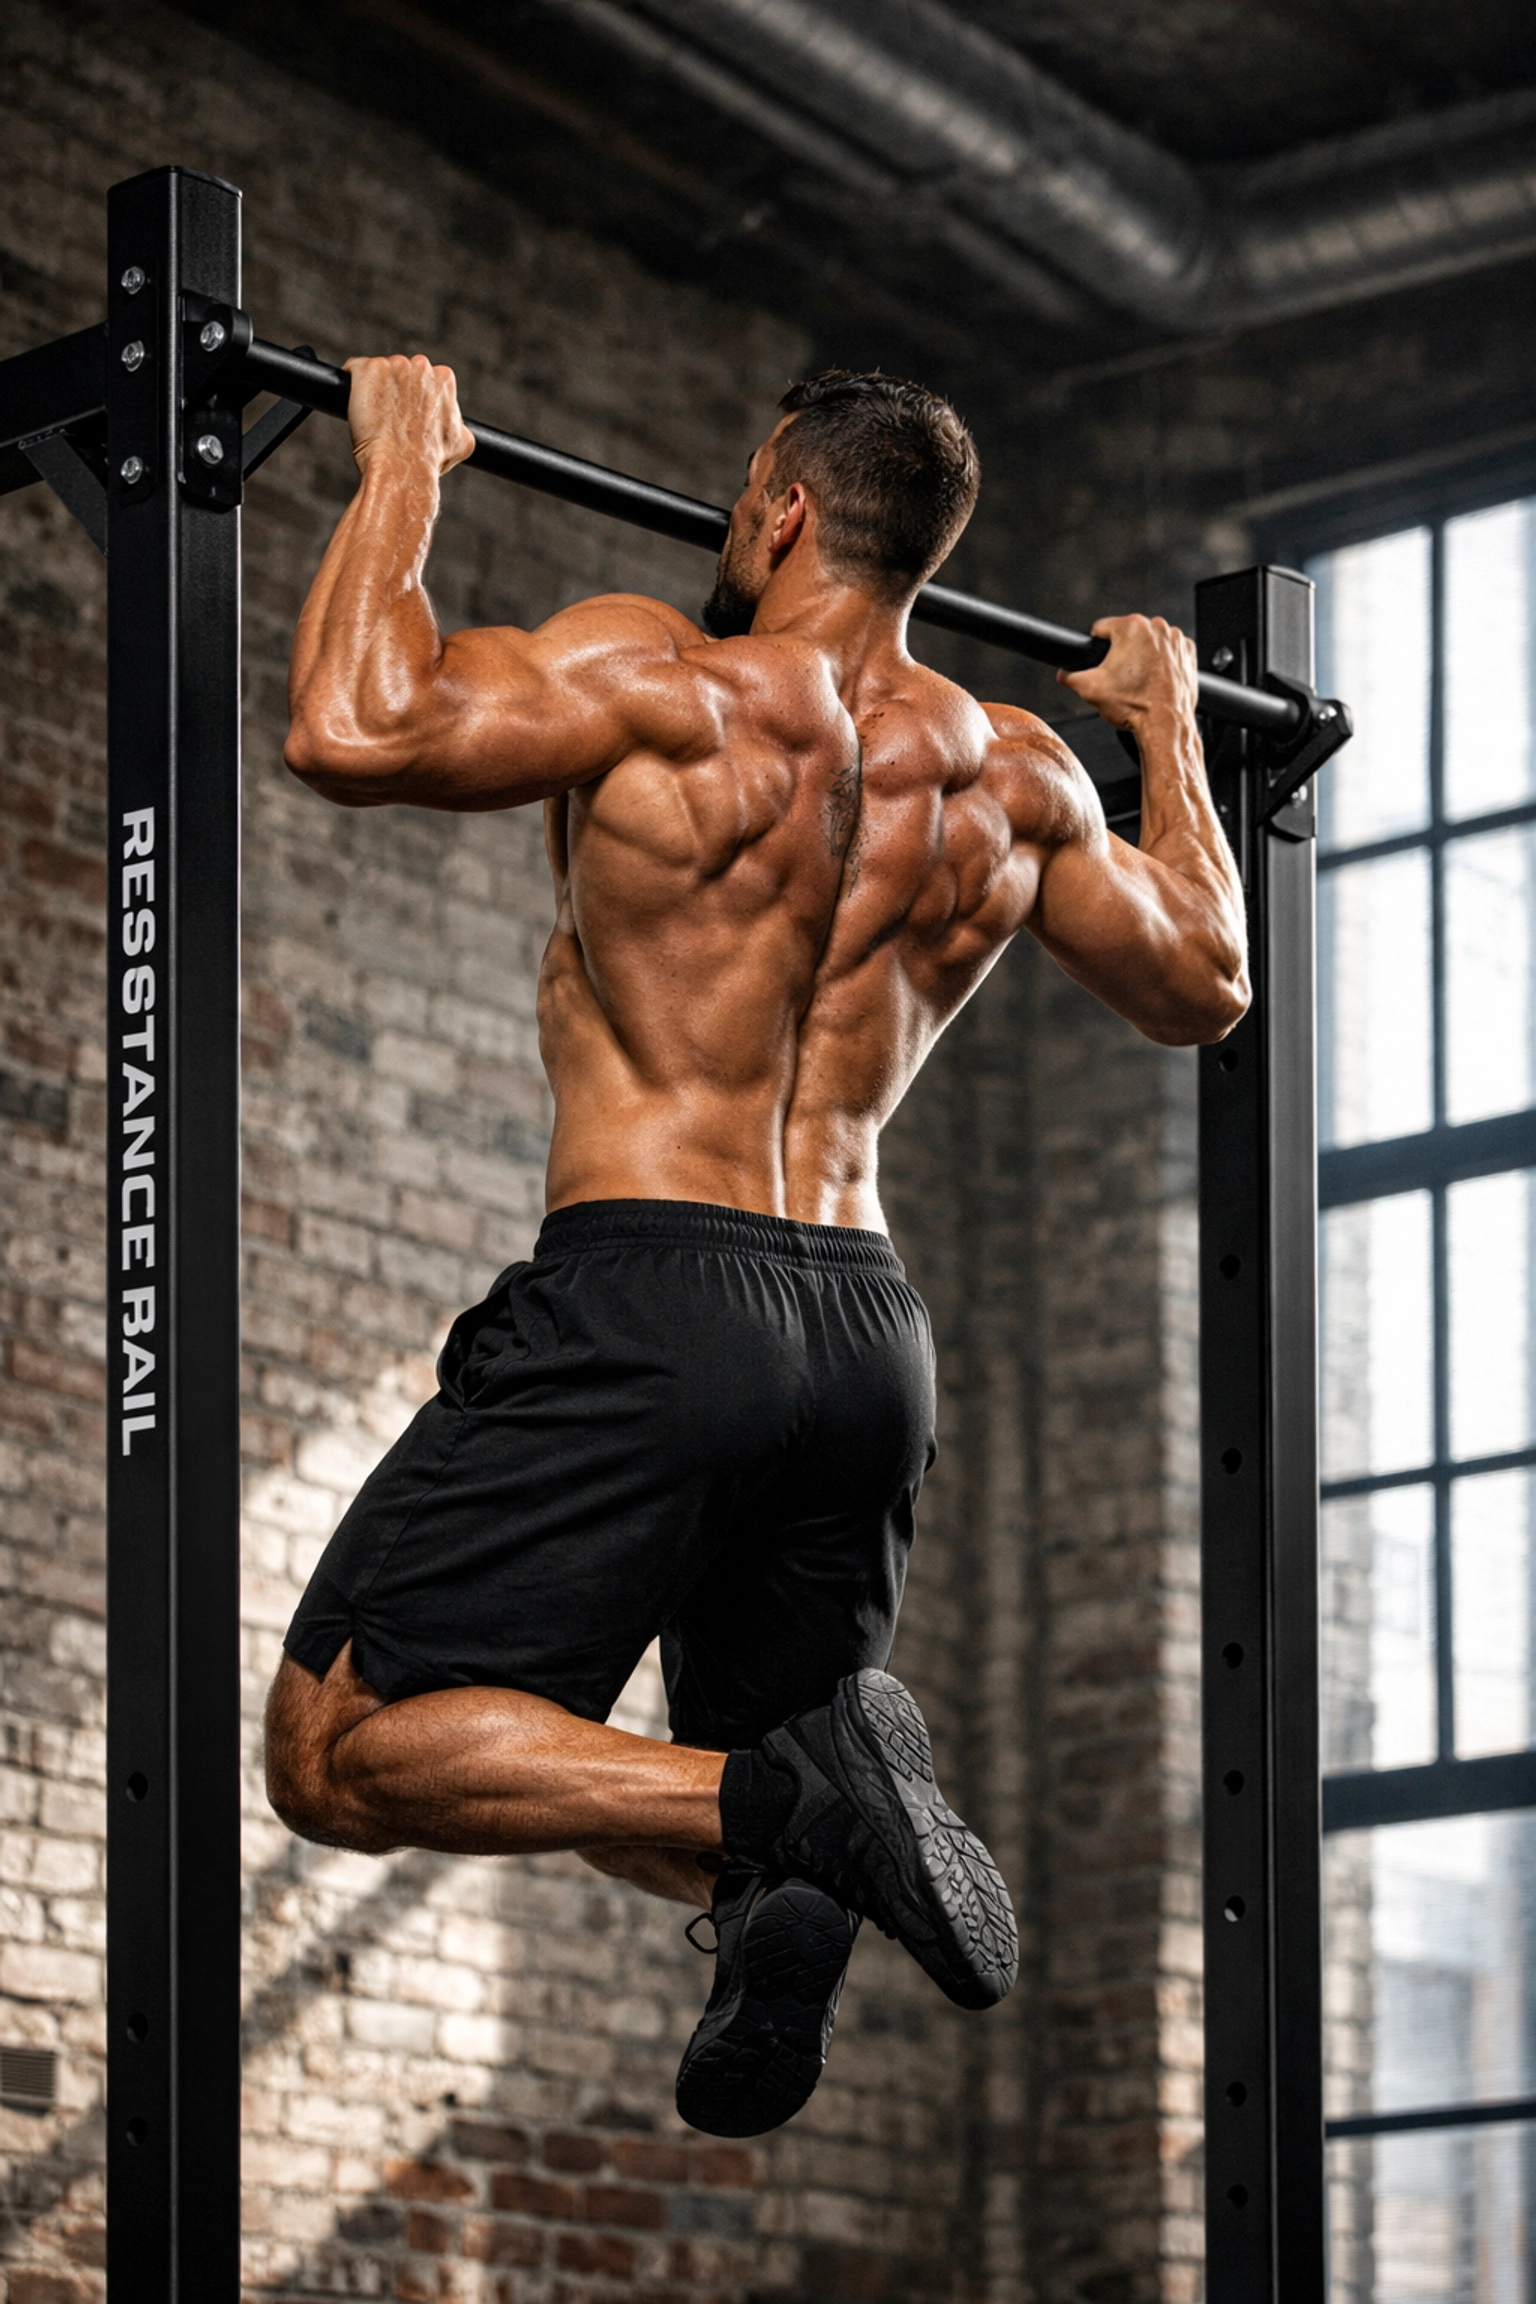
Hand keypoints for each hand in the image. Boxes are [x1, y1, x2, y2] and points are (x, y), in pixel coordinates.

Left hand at [343, 353, 475, 478]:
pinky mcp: (369, 370)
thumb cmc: (428, 461)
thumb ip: (458, 425)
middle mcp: (421, 367)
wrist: (402, 468)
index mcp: (444, 379)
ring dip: (375, 389)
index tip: (408, 415)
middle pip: (401, 371)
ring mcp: (394, 366)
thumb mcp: (461, 444)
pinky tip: (356, 406)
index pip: (425, 378)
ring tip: (375, 419)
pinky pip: (356, 370)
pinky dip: (353, 385)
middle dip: (395, 389)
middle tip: (391, 419)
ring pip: (379, 373)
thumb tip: (459, 428)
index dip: (415, 397)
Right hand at [1057, 613, 1197, 730]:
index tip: (1101, 659)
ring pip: (1149, 642)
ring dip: (1143, 655)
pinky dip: (1163, 661)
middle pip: (1128, 635)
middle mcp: (1156, 627)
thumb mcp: (1090, 689)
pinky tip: (1156, 678)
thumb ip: (1070, 676)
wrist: (1165, 724)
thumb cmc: (1135, 706)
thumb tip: (1064, 673)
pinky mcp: (1187, 652)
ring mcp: (1174, 639)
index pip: (1102, 627)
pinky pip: (1169, 651)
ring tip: (1140, 679)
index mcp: (1131, 627)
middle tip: (1121, 676)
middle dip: (1122, 651)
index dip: (1097, 646)